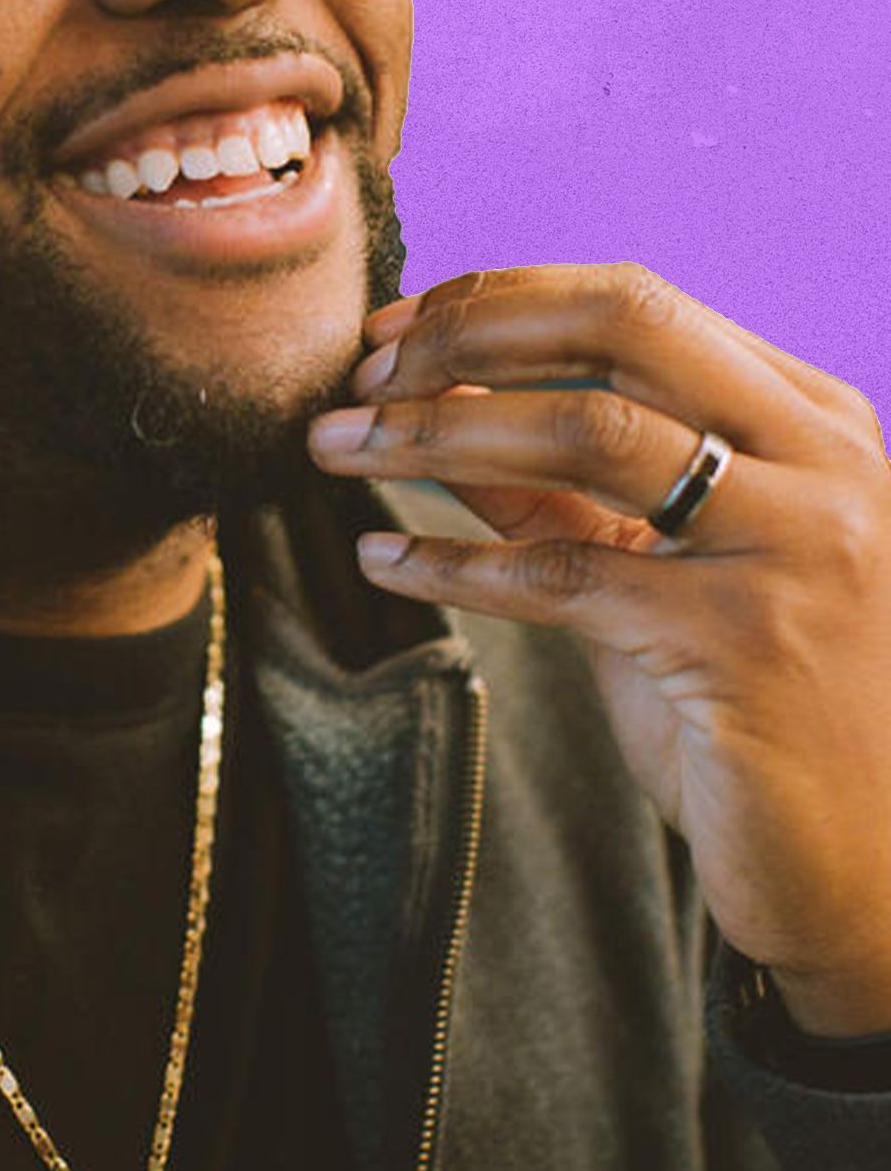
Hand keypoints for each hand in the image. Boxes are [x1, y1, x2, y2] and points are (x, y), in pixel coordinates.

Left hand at [307, 264, 890, 1037]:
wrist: (863, 867)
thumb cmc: (747, 699)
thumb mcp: (654, 559)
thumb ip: (557, 477)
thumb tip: (430, 398)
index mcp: (807, 416)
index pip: (632, 304)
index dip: (495, 302)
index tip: (387, 330)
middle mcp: (820, 461)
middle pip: (617, 332)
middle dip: (465, 339)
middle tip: (359, 380)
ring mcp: (794, 547)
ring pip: (586, 432)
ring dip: (435, 432)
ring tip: (333, 447)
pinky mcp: (745, 644)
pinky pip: (563, 574)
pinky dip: (453, 561)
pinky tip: (381, 560)